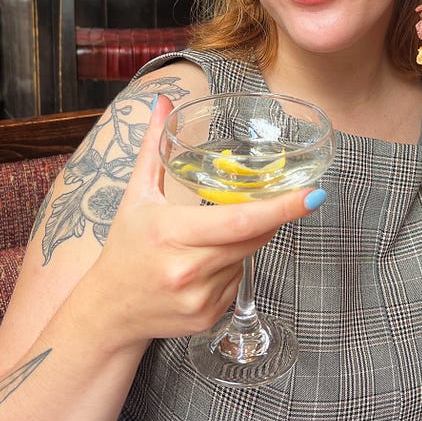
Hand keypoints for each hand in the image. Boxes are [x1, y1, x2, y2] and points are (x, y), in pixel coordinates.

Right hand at [87, 95, 323, 351]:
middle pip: (253, 237)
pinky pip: (239, 282)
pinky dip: (232, 268)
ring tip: (209, 239)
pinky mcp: (208, 317)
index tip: (313, 195)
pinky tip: (203, 266)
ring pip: (248, 259)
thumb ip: (153, 147)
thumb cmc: (124, 248)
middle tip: (280, 200)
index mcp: (171, 232)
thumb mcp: (136, 195)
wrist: (108, 311)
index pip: (240, 220)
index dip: (281, 208)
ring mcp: (200, 297)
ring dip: (245, 242)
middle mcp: (188, 268)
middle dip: (269, 217)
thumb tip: (163, 103)